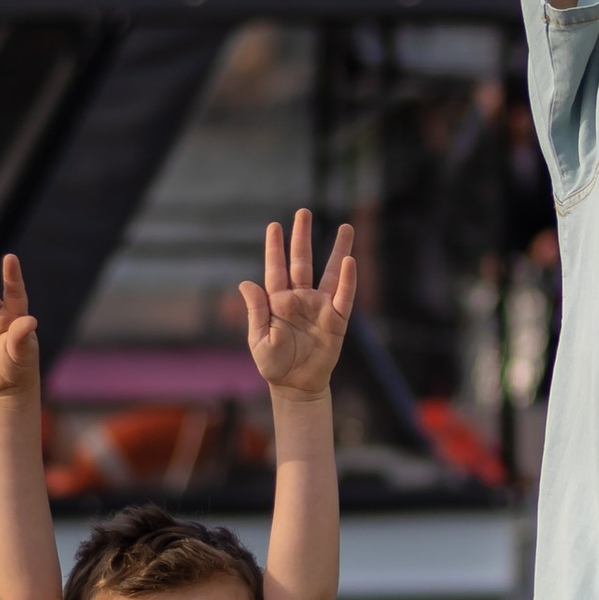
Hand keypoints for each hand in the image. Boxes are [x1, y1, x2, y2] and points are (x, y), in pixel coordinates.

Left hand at [240, 211, 355, 401]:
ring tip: (345, 227)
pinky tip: (351, 261)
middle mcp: (299, 298)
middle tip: (304, 212)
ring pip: (329, 272)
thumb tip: (246, 283)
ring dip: (337, 250)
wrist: (296, 387)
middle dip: (302, 237)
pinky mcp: (337, 320)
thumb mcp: (259, 339)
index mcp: (277, 301)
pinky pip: (344, 296)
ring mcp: (319, 307)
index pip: (276, 268)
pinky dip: (348, 280)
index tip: (274, 225)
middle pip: (302, 262)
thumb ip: (255, 311)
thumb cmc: (273, 365)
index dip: (275, 247)